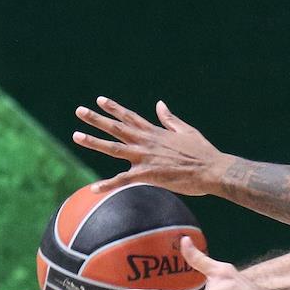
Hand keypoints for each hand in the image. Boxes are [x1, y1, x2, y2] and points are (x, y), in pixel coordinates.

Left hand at [72, 97, 232, 195]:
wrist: (213, 169)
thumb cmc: (203, 152)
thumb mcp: (186, 130)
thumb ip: (169, 119)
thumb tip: (159, 104)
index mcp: (156, 132)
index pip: (130, 117)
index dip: (114, 108)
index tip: (100, 100)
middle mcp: (147, 142)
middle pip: (117, 128)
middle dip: (96, 119)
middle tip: (79, 111)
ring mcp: (146, 157)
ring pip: (114, 148)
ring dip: (94, 142)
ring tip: (76, 135)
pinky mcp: (148, 175)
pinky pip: (123, 180)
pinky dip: (108, 185)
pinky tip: (93, 188)